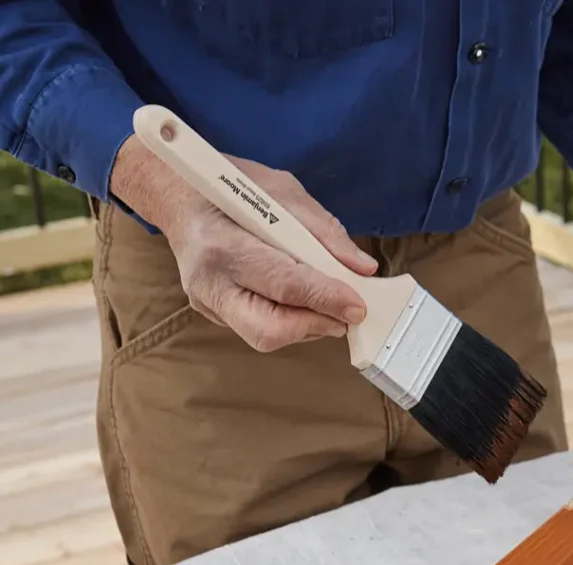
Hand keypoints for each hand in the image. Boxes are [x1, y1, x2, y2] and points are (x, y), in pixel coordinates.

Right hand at [109, 135, 377, 352]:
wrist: (175, 194)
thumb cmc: (230, 186)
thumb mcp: (282, 191)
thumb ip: (324, 232)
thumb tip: (362, 268)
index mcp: (224, 243)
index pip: (284, 284)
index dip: (326, 298)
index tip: (358, 305)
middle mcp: (210, 281)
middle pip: (269, 329)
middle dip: (314, 325)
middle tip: (344, 314)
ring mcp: (208, 302)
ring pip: (266, 337)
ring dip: (307, 326)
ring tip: (326, 304)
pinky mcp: (212, 313)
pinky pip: (259, 329)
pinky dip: (290, 322)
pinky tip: (301, 302)